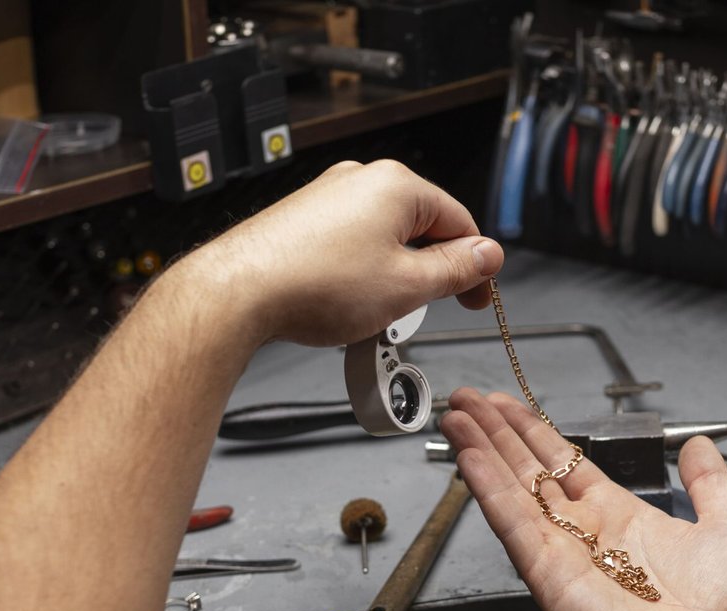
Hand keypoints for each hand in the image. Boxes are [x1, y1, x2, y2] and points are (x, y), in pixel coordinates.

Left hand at [171, 160, 505, 348]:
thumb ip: (456, 270)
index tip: (476, 297)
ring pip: (386, 239)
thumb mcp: (407, 287)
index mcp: (396, 186)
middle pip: (422, 227)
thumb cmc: (314, 285)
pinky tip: (348, 304)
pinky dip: (362, 274)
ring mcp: (329, 198)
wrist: (239, 293)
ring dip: (395, 277)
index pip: (460, 222)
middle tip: (428, 310)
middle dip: (431, 271)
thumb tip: (488, 256)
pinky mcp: (304, 220)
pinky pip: (352, 245)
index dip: (475, 267)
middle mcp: (361, 181)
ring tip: (379, 313)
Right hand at [441, 389, 726, 610]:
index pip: (564, 464)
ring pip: (513, 494)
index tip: (506, 405)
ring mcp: (563, 555)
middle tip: (466, 399)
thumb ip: (707, 481)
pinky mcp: (551, 578)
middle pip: (528, 473)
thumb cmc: (725, 608)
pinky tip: (470, 458)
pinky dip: (489, 490)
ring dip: (482, 453)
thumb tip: (699, 446)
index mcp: (620, 516)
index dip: (533, 432)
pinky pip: (515, 526)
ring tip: (455, 417)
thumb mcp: (726, 523)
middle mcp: (585, 534)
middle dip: (496, 434)